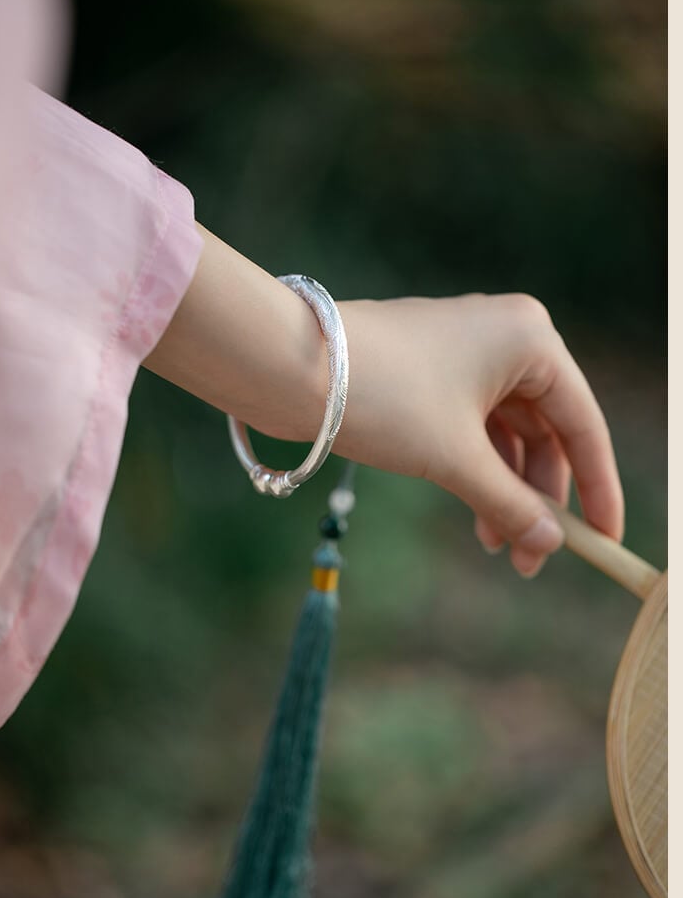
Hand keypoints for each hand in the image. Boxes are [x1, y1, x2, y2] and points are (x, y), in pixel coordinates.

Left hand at [146, 226, 622, 579]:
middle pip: (544, 433)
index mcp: (530, 340)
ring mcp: (465, 352)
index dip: (597, 487)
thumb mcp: (456, 458)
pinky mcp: (431, 371)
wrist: (292, 366)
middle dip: (539, 499)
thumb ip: (511, 504)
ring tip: (495, 546)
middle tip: (530, 559)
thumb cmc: (385, 397)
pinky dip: (476, 471)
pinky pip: (472, 428)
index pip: (582, 423)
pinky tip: (475, 515)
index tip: (605, 541)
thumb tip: (550, 545)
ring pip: (506, 435)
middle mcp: (505, 337)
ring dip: (504, 491)